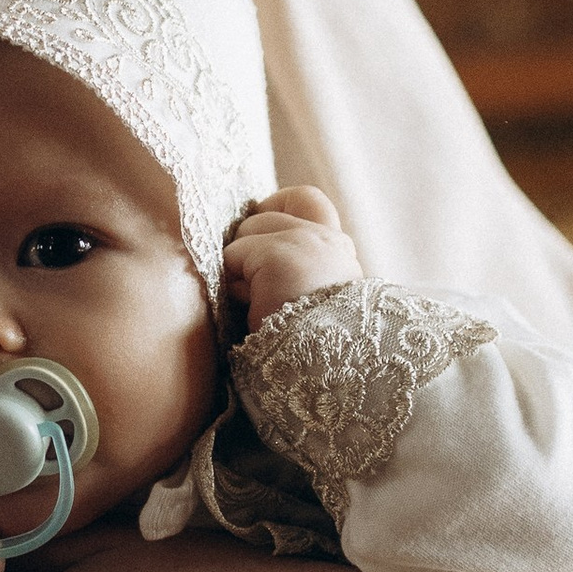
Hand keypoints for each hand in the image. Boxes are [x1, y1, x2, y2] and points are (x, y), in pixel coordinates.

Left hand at [223, 183, 361, 330]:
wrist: (324, 371)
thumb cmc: (308, 344)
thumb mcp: (309, 296)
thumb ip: (292, 264)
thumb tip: (244, 250)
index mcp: (338, 249)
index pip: (306, 200)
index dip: (274, 209)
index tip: (258, 240)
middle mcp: (326, 238)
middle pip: (263, 215)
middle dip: (248, 249)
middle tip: (258, 292)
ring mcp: (303, 241)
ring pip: (246, 232)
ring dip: (240, 269)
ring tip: (259, 304)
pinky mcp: (277, 255)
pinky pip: (234, 255)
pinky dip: (234, 284)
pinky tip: (252, 308)